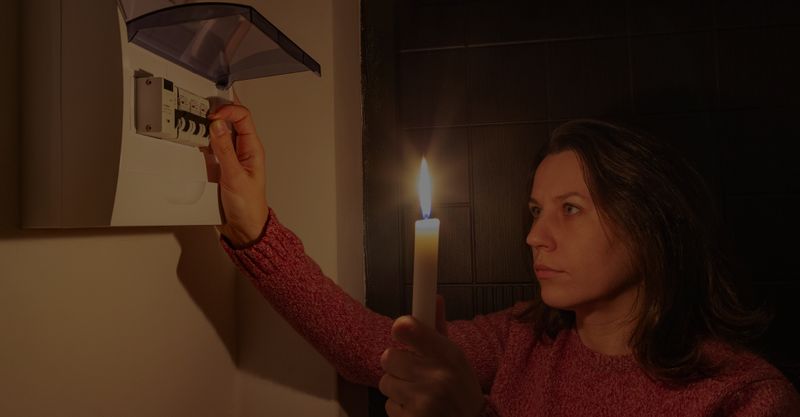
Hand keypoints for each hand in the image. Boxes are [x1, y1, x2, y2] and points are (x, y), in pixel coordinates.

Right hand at [208, 104, 267, 246]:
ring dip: (208, 128)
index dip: (228, 110)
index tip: (212, 116)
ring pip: (219, 134)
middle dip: (217, 113)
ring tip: (195, 123)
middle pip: (230, 121)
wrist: (243, 229)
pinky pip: (210, 149)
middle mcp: (242, 151)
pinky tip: (194, 142)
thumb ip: (225, 150)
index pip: (243, 117)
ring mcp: (230, 158)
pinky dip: (202, 143)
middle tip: (201, 110)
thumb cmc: (248, 207)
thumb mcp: (235, 177)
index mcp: (253, 149)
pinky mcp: (219, 167)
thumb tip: (218, 125)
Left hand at [379, 297, 484, 416]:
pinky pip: (388, 406)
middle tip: (412, 371)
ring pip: (385, 383)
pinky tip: (417, 409)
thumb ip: (437, 329)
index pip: (410, 328)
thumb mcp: (456, 357)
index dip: (401, 327)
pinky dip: (399, 409)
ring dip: (397, 388)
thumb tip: (434, 297)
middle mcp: (436, 376)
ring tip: (417, 393)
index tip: (400, 330)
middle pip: (388, 357)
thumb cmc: (460, 389)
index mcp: (448, 355)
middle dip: (397, 365)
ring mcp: (423, 399)